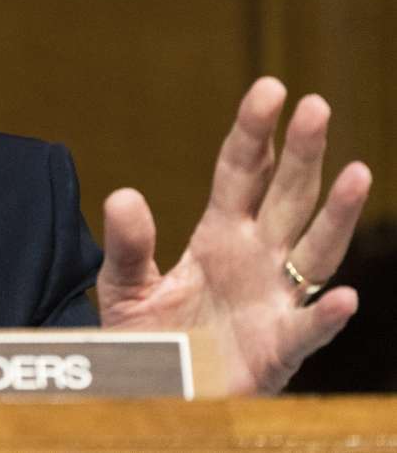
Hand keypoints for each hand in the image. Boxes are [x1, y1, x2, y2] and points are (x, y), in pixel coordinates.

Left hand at [96, 77, 371, 393]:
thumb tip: (122, 194)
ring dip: (337, 214)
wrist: (156, 392)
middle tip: (315, 105)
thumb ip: (128, 245)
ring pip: (314, 249)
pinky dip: (324, 316)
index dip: (254, 131)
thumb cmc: (149, 337)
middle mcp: (256, 258)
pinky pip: (307, 330)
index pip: (240, 172)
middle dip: (301, 152)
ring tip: (357, 172)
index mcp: (219, 235)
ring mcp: (274, 300)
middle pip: (285, 195)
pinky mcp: (278, 348)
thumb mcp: (124, 287)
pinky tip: (342, 297)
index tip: (270, 87)